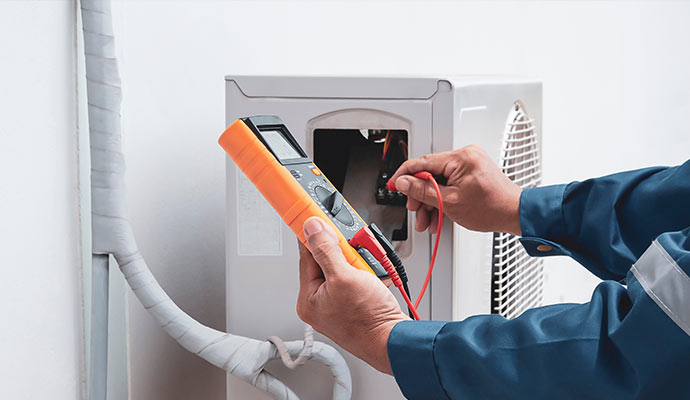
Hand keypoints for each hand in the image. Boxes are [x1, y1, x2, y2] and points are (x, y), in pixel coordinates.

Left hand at [296, 217, 409, 373]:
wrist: (394, 341)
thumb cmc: (368, 320)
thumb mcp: (344, 277)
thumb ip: (326, 250)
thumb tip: (312, 229)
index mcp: (308, 299)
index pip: (306, 256)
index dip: (314, 234)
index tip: (313, 216)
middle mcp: (320, 303)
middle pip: (327, 260)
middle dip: (344, 252)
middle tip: (354, 250)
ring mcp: (337, 304)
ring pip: (344, 268)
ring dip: (358, 263)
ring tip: (367, 269)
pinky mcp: (354, 304)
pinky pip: (356, 278)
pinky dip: (366, 273)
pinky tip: (373, 277)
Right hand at [389, 145, 521, 235]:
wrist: (513, 213)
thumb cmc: (491, 208)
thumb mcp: (449, 202)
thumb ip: (422, 191)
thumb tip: (403, 182)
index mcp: (460, 158)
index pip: (421, 162)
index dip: (404, 175)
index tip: (395, 185)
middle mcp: (465, 156)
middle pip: (429, 173)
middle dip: (420, 195)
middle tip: (415, 210)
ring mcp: (469, 163)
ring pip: (439, 181)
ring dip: (431, 201)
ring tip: (428, 219)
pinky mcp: (472, 171)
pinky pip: (450, 182)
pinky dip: (443, 198)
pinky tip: (439, 213)